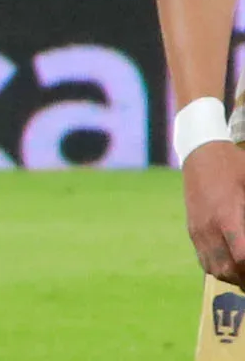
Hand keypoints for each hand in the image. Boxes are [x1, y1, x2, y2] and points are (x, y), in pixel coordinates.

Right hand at [185, 140, 244, 284]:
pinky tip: (232, 265)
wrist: (200, 155)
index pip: (242, 256)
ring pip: (215, 269)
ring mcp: (199, 230)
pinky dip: (220, 270)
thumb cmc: (234, 166)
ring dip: (234, 277)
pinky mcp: (193, 230)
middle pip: (229, 270)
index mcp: (227, 215)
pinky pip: (205, 260)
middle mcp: (209, 227)